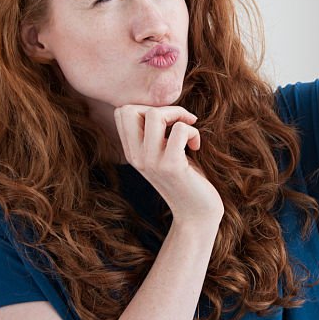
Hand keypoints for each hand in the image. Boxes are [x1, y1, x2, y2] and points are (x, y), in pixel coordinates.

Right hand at [113, 105, 223, 225]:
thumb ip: (156, 134)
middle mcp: (137, 157)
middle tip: (180, 123)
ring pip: (155, 115)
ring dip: (179, 116)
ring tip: (188, 133)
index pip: (122, 112)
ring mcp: (152, 162)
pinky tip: (196, 146)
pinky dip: (192, 131)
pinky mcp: (172, 166)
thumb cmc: (187, 179)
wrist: (197, 214)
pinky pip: (180, 129)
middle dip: (161, 108)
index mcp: (132, 153)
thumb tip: (164, 105)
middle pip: (131, 109)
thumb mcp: (164, 154)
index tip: (168, 122)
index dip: (147, 108)